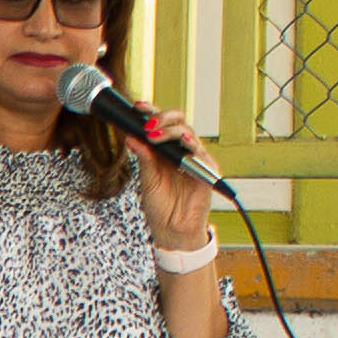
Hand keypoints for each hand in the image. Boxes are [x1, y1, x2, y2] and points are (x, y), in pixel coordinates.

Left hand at [130, 107, 215, 252]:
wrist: (172, 231)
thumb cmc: (160, 207)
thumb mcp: (147, 180)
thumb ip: (143, 158)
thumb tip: (130, 137)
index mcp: (165, 150)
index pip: (161, 124)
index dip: (151, 112)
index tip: (137, 107)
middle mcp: (181, 151)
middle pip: (178, 122)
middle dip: (163, 117)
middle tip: (148, 122)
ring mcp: (195, 159)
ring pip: (188, 133)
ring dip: (171, 130)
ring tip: (154, 133)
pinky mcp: (207, 170)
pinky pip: (201, 153)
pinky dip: (192, 146)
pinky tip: (183, 142)